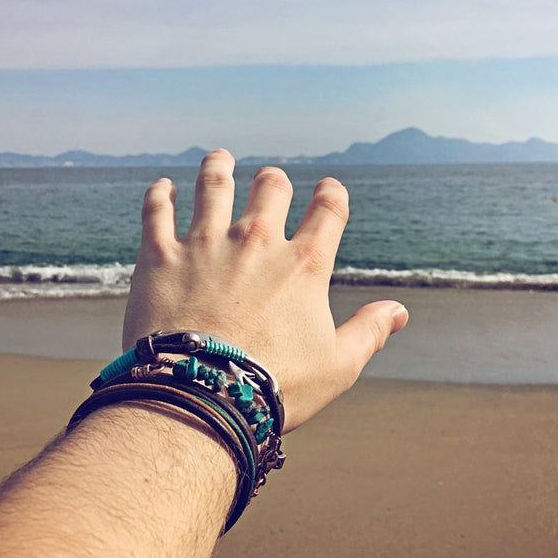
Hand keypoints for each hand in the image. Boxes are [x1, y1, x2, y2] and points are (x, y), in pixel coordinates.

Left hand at [123, 148, 407, 431]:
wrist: (200, 399)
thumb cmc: (275, 386)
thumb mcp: (338, 365)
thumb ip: (369, 331)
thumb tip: (399, 311)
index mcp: (303, 264)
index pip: (329, 209)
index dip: (333, 194)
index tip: (329, 189)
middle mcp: (257, 241)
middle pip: (271, 188)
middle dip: (275, 181)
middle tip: (272, 180)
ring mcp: (206, 244)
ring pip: (214, 185)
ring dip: (219, 168)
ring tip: (219, 158)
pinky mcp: (161, 257)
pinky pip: (157, 212)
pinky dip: (160, 196)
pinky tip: (163, 187)